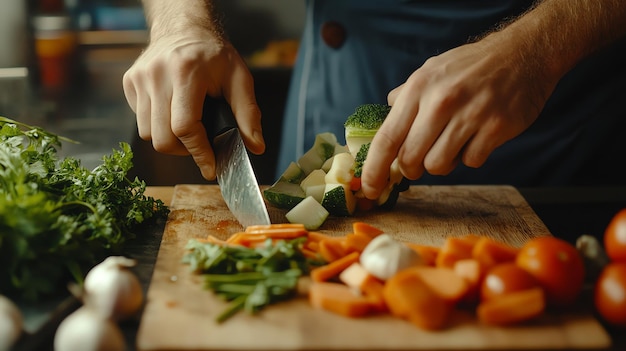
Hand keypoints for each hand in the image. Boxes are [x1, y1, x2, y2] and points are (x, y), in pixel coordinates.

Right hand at [122, 29, 264, 179]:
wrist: (184, 28)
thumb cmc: (214, 55)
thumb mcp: (240, 78)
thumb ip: (249, 114)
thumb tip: (256, 146)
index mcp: (187, 72)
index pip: (185, 127)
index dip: (199, 152)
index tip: (210, 167)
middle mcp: (157, 75)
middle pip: (162, 138)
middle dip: (184, 151)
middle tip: (200, 145)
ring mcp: (139, 78)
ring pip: (147, 134)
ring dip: (169, 140)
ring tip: (187, 129)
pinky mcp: (129, 82)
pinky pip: (139, 121)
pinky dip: (157, 126)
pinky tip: (172, 113)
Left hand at [361, 36, 555, 198]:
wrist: (524, 53)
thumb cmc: (472, 65)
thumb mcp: (431, 70)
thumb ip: (406, 95)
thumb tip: (385, 115)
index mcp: (419, 88)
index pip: (387, 138)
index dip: (374, 168)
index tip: (368, 188)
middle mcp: (441, 101)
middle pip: (410, 158)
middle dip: (411, 168)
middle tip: (420, 161)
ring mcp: (471, 115)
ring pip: (438, 166)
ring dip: (442, 163)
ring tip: (452, 143)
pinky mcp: (497, 128)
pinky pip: (471, 162)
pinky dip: (470, 156)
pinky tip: (477, 136)